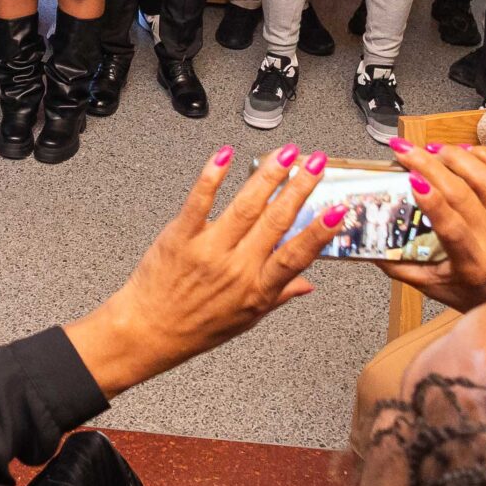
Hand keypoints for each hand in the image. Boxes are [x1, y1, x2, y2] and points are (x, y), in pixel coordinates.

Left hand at [63, 145, 336, 399]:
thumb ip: (279, 296)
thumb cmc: (195, 328)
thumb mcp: (245, 319)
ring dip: (268, 176)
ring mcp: (208, 250)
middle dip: (299, 189)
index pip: (296, 255)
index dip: (319, 232)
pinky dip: (212, 176)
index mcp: (257, 289)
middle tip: (316, 164)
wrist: (148, 331)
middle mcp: (236, 268)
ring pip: (245, 206)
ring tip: (286, 154)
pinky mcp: (180, 236)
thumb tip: (307, 284)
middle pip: (275, 221)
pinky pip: (199, 201)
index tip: (337, 209)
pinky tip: (225, 155)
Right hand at [376, 141, 485, 312]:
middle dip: (431, 165)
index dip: (431, 201)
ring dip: (457, 156)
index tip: (411, 179)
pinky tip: (462, 151)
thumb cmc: (481, 294)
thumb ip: (402, 269)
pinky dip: (482, 156)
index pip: (452, 227)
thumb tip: (368, 250)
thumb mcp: (437, 289)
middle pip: (464, 193)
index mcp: (473, 264)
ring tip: (431, 148)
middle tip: (406, 150)